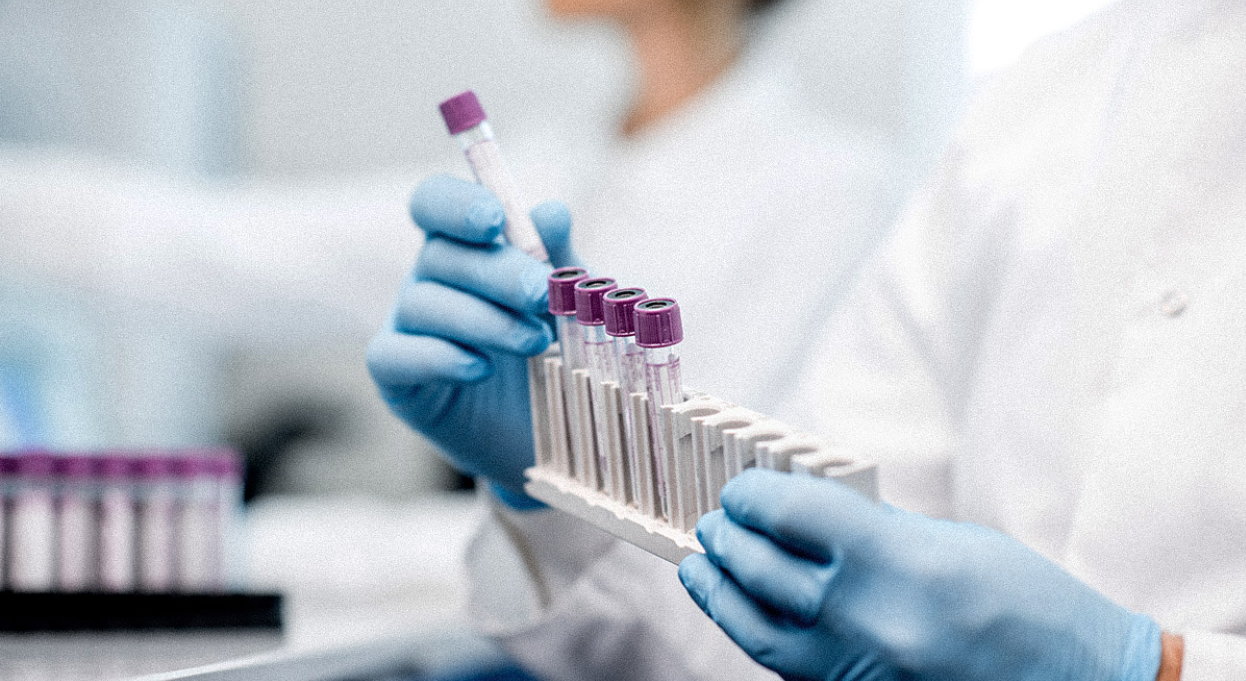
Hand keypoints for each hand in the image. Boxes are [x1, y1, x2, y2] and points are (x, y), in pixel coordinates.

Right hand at [367, 175, 578, 506]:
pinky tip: (481, 369)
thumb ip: (559, 258)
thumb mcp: (568, 301)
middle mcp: (428, 278)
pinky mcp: (396, 378)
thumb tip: (551, 211)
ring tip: (535, 343)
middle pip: (439, 254)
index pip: (435, 202)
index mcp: (464, 245)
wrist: (550, 430)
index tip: (495, 221)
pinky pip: (394, 355)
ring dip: (483, 320)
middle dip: (495, 272)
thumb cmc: (556, 350)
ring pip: (422, 304)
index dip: (457, 204)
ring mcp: (405, 326)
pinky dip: (438, 357)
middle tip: (541, 294)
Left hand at [679, 469, 1162, 680]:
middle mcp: (873, 621)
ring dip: (719, 592)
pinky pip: (786, 666)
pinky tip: (738, 610)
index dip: (753, 495)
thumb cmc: (1030, 607)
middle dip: (729, 538)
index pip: (793, 514)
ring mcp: (861, 671)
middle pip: (763, 570)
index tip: (740, 488)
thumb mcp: (955, 542)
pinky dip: (753, 632)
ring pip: (757, 628)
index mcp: (902, 563)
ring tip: (702, 565)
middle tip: (716, 521)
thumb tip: (807, 508)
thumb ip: (875, 526)